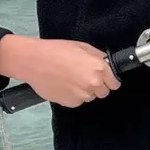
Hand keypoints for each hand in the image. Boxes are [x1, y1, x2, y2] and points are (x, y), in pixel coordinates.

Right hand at [0, 35, 119, 107]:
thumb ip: (97, 56)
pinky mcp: (71, 103)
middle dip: (96, 86)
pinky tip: (63, 84)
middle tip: (82, 76)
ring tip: (69, 78)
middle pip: (103, 92)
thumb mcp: (81, 46)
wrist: (34, 62)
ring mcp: (82, 95)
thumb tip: (105, 63)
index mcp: (99, 68)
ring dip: (83, 90)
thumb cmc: (55, 51)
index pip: (114, 83)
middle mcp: (93, 84)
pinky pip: (77, 101)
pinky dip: (72, 95)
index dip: (109, 80)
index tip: (105, 79)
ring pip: (89, 97)